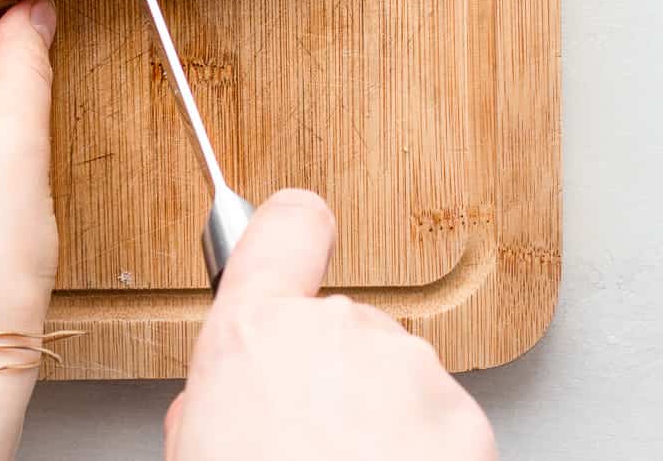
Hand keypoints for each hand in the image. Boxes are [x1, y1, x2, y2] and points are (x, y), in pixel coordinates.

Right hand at [165, 190, 496, 459]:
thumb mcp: (196, 446)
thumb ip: (218, 396)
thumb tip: (233, 401)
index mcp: (258, 329)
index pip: (287, 224)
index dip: (292, 233)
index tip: (299, 239)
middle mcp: (339, 329)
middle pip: (342, 328)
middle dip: (334, 378)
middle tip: (311, 445)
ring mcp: (408, 370)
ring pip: (397, 379)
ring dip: (383, 421)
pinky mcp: (466, 421)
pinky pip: (442, 425)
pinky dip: (428, 456)